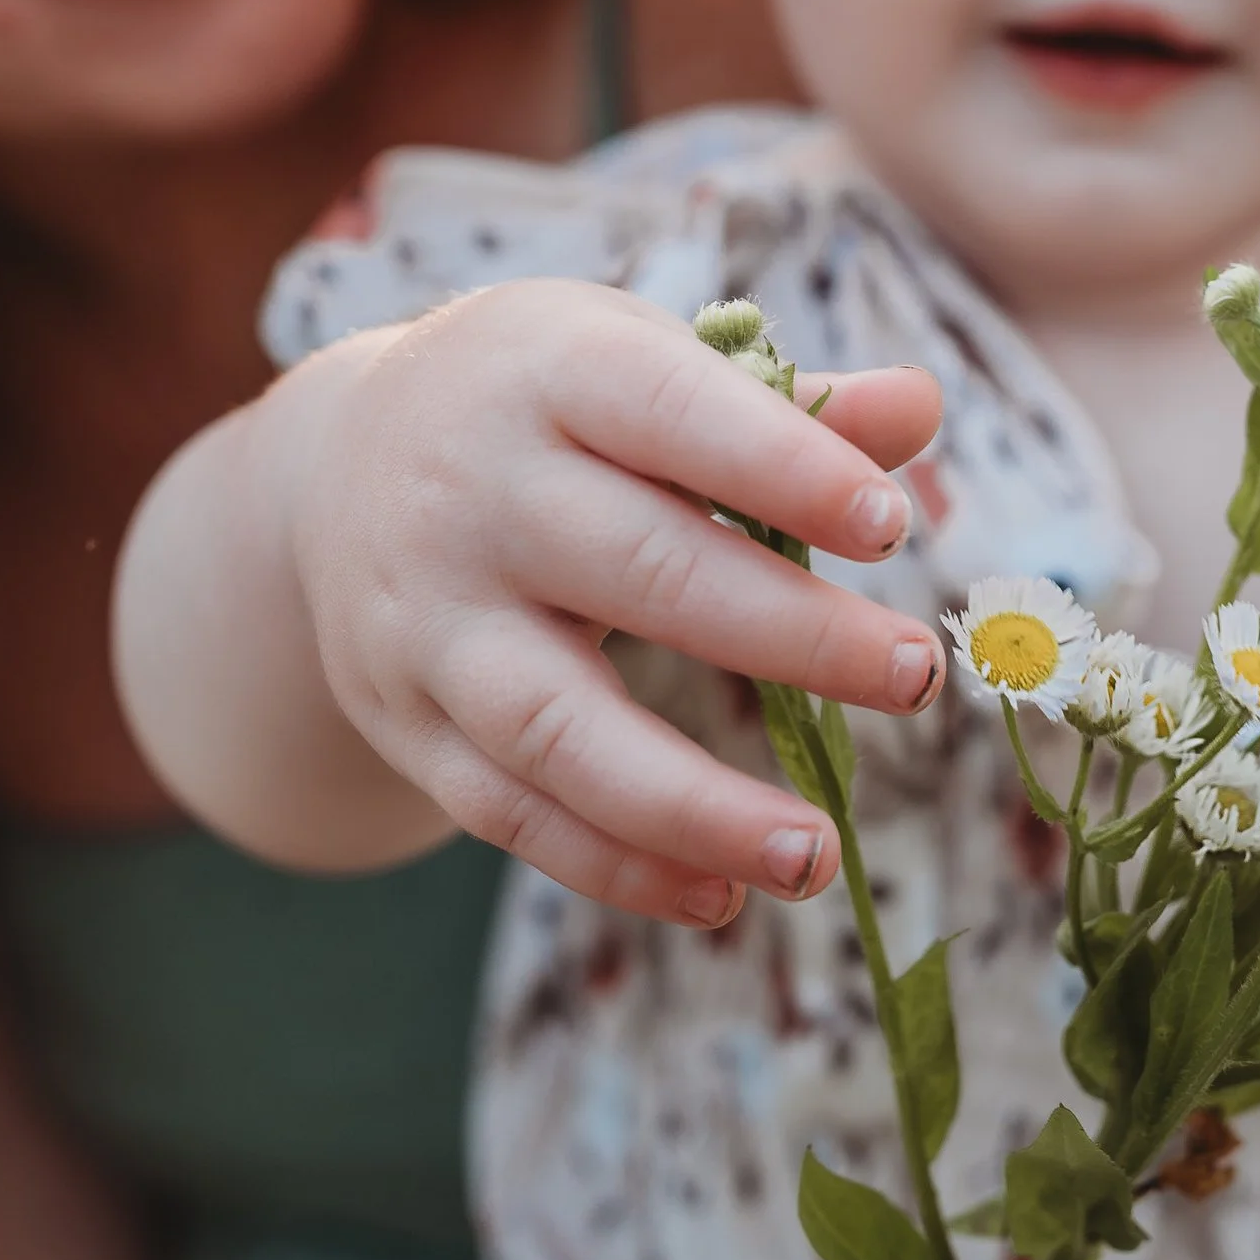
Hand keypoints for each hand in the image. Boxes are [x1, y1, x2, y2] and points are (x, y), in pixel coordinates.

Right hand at [284, 278, 946, 928]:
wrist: (339, 467)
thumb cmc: (548, 411)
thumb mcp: (640, 364)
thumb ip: (782, 403)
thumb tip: (920, 410)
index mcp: (548, 374)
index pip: (671, 414)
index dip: (782, 469)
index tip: (889, 527)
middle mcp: (474, 496)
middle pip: (640, 574)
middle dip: (789, 635)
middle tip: (916, 679)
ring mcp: (430, 621)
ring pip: (560, 729)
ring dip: (695, 807)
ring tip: (817, 855)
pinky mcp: (408, 724)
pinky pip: (513, 813)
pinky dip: (618, 867)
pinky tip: (722, 895)